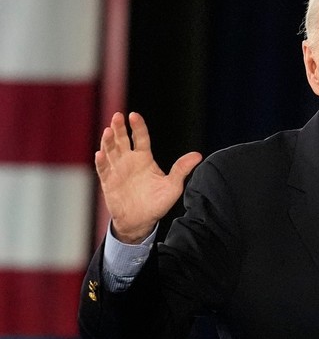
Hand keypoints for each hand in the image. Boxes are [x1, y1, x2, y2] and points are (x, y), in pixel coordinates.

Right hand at [95, 112, 201, 243]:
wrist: (141, 222)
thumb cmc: (157, 203)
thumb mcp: (173, 186)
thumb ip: (182, 169)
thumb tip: (198, 155)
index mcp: (144, 159)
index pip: (141, 138)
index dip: (137, 127)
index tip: (134, 115)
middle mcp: (129, 161)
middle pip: (122, 140)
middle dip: (119, 128)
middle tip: (117, 116)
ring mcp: (117, 170)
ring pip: (110, 151)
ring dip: (108, 141)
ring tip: (108, 131)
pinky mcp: (108, 182)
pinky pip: (103, 169)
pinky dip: (101, 161)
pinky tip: (100, 154)